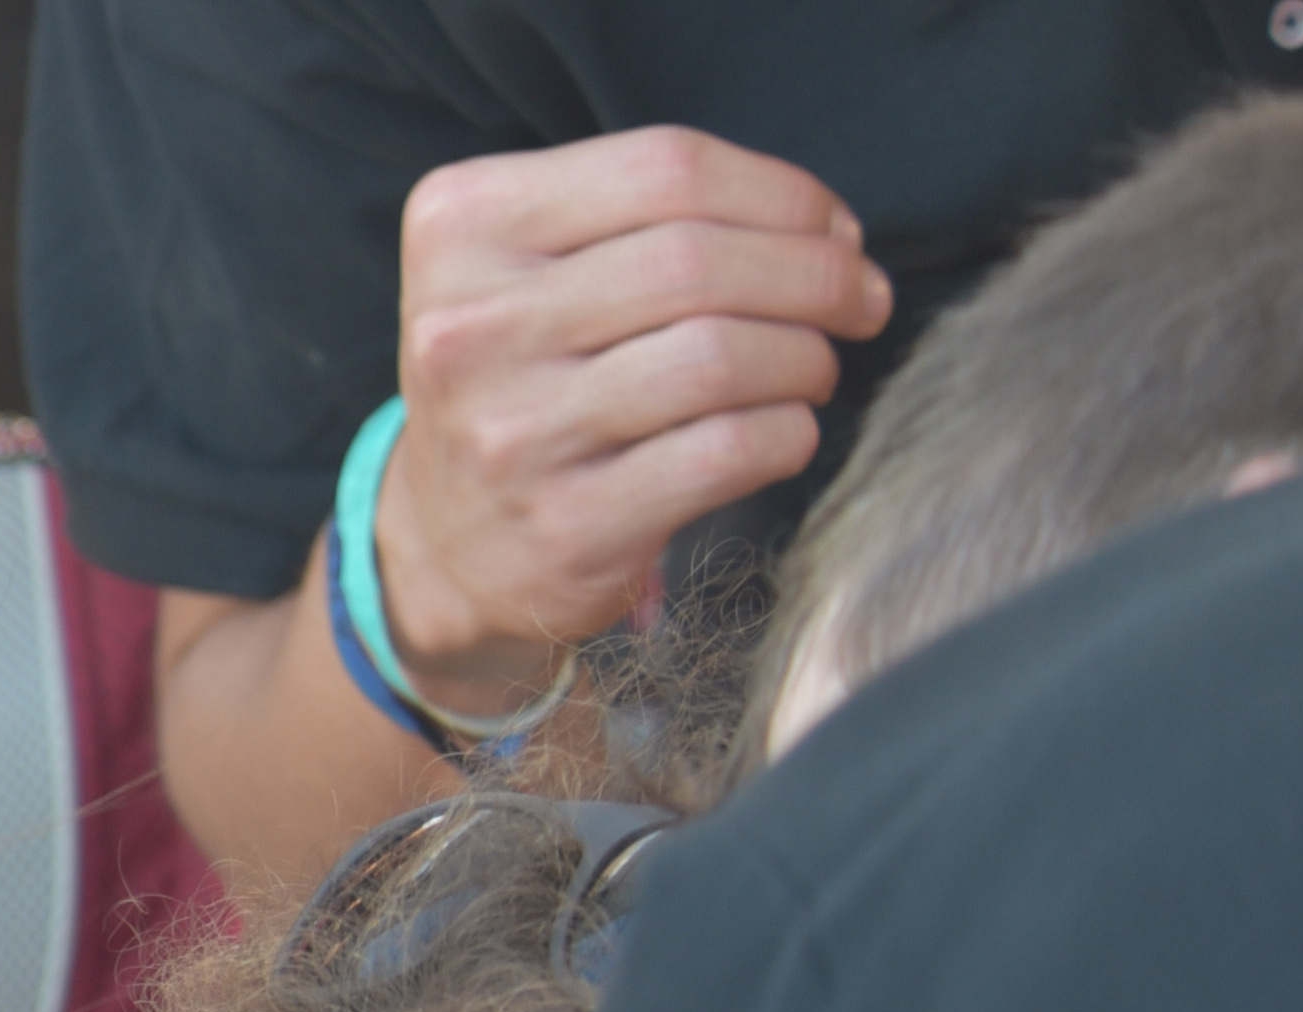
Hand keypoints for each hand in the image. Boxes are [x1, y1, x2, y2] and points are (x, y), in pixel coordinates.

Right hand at [377, 126, 892, 701]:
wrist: (444, 552)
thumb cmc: (523, 383)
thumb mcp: (532, 267)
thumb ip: (648, 220)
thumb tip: (830, 235)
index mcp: (464, 230)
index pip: (666, 170)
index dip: (782, 193)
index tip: (833, 231)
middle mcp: (469, 329)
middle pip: (695, 260)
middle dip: (815, 275)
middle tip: (858, 299)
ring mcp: (511, 433)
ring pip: (718, 355)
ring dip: (805, 357)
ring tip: (814, 369)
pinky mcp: (565, 524)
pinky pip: (724, 451)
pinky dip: (787, 434)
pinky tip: (783, 432)